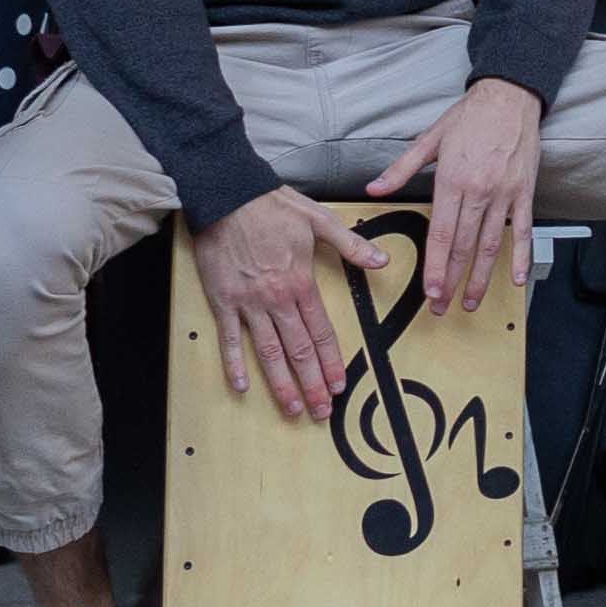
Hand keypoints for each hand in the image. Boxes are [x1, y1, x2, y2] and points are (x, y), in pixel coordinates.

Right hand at [198, 184, 387, 415]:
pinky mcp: (222, 300)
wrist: (226, 195)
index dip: (332, 361)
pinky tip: (243, 385)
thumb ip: (351, 244)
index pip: (321, 332)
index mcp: (301, 282)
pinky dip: (235, 363)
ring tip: (292, 408)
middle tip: (321, 411)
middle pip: (298, 350)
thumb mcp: (320, 219)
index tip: (340, 385)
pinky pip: (230, 338)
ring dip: (280, 383)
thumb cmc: (273, 205)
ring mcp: (248, 302)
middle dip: (311, 383)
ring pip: (268, 351)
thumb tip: (382, 260)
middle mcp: (276, 298)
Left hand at [368, 75, 546, 322]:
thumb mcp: (429, 139)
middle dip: (452, 281)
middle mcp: (479, 191)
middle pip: (463, 246)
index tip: (431, 292)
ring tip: (472, 301)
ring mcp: (504, 194)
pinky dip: (521, 256)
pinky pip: (523, 230)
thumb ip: (400, 169)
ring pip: (491, 245)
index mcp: (452, 180)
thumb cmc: (469, 116)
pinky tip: (518, 279)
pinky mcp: (525, 192)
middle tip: (443, 306)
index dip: (436, 267)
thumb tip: (373, 189)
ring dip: (481, 277)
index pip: (441, 234)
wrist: (509, 96)